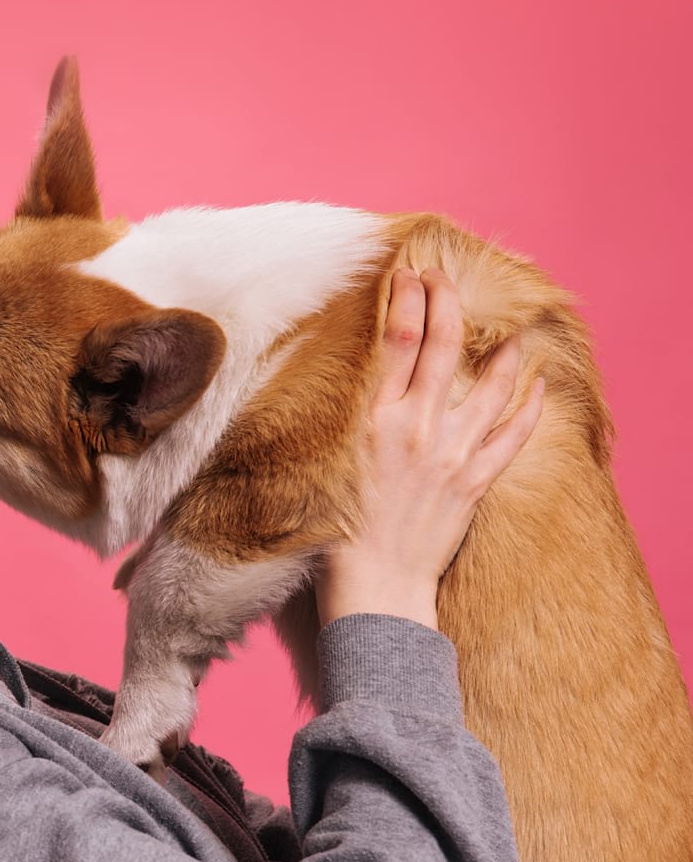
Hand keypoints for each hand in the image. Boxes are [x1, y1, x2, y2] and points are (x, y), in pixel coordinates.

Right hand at [317, 268, 545, 629]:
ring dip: (503, 352)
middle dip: (448, 302)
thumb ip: (340, 423)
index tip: (410, 273)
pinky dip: (530, 408)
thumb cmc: (334, 534)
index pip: (397, 340)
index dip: (407, 298)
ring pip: (489, 386)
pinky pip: (512, 437)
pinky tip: (538, 386)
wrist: (374, 588)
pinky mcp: (474, 482)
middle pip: (442, 347)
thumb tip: (340, 388)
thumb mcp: (323, 464)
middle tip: (446, 278)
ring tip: (510, 330)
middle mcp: (416, 428)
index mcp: (372, 420)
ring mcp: (451, 454)